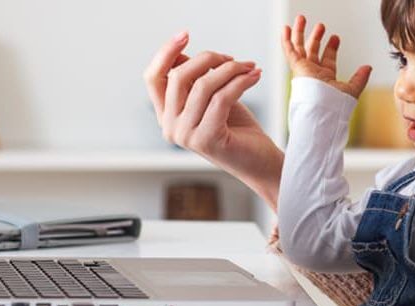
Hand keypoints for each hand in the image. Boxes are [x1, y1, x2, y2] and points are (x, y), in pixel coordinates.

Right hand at [143, 31, 283, 209]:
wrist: (260, 161)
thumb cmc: (237, 129)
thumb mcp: (212, 98)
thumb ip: (193, 79)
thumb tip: (182, 54)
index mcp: (166, 116)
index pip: (153, 78)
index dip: (166, 52)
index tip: (185, 34)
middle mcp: (170, 128)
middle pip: (179, 76)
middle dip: (209, 59)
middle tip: (234, 59)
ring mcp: (186, 136)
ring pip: (203, 85)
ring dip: (231, 69)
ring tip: (249, 67)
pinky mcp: (207, 140)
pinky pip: (222, 97)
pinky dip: (241, 81)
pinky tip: (255, 75)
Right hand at [282, 15, 371, 98]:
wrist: (323, 109)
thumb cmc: (335, 105)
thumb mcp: (352, 88)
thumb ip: (360, 77)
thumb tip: (368, 67)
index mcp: (326, 78)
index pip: (328, 59)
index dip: (332, 47)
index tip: (335, 37)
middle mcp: (313, 73)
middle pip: (313, 51)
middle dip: (316, 37)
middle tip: (321, 26)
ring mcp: (304, 70)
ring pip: (300, 47)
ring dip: (300, 33)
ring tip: (302, 20)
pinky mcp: (297, 67)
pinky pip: (290, 51)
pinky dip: (287, 39)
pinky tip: (286, 29)